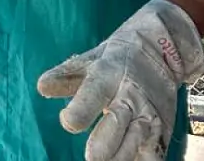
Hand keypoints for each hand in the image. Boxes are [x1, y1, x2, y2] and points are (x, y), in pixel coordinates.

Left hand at [37, 0, 203, 160]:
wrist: (160, 52)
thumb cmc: (112, 61)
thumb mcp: (88, 61)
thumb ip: (64, 77)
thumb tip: (41, 87)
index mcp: (108, 75)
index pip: (94, 93)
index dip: (81, 109)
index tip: (69, 122)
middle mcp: (130, 96)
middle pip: (118, 122)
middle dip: (105, 143)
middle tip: (92, 159)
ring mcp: (148, 114)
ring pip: (137, 140)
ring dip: (122, 157)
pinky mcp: (162, 130)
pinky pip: (154, 152)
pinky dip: (143, 160)